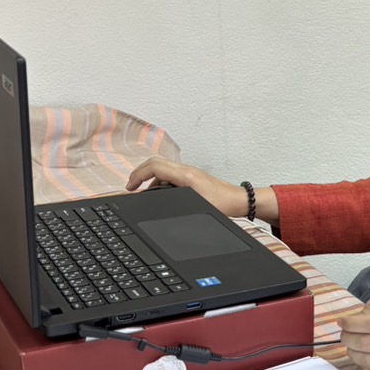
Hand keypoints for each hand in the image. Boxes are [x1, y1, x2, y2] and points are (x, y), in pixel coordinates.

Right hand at [126, 156, 250, 217]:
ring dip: (150, 178)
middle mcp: (186, 171)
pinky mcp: (191, 178)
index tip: (130, 186)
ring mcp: (189, 173)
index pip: (155, 166)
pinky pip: (170, 175)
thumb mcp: (198, 206)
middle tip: (131, 186)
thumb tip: (159, 203)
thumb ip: (177, 203)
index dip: (138, 175)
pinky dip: (159, 182)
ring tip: (143, 192)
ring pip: (162, 169)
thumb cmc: (224, 204)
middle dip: (140, 174)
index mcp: (186, 175)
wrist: (239, 201)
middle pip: (155, 163)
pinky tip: (159, 194)